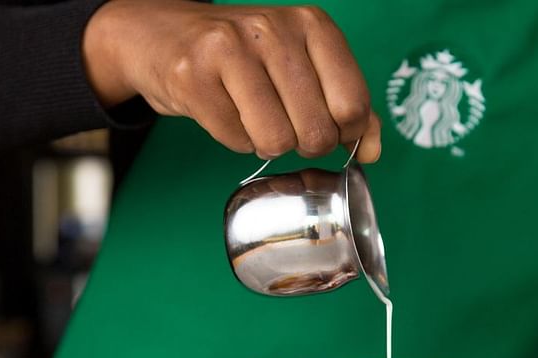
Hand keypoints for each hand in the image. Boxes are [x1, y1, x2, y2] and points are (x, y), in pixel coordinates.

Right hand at [83, 0, 380, 161]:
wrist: (164, 36)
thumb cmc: (245, 59)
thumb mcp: (303, 68)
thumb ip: (347, 106)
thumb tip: (373, 151)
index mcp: (312, 25)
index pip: (353, 106)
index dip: (343, 134)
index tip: (325, 127)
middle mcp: (274, 29)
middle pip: (316, 132)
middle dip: (302, 143)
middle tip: (283, 123)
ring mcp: (230, 48)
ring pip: (276, 141)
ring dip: (265, 144)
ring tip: (252, 116)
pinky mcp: (193, 75)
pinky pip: (235, 141)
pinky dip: (233, 139)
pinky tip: (225, 111)